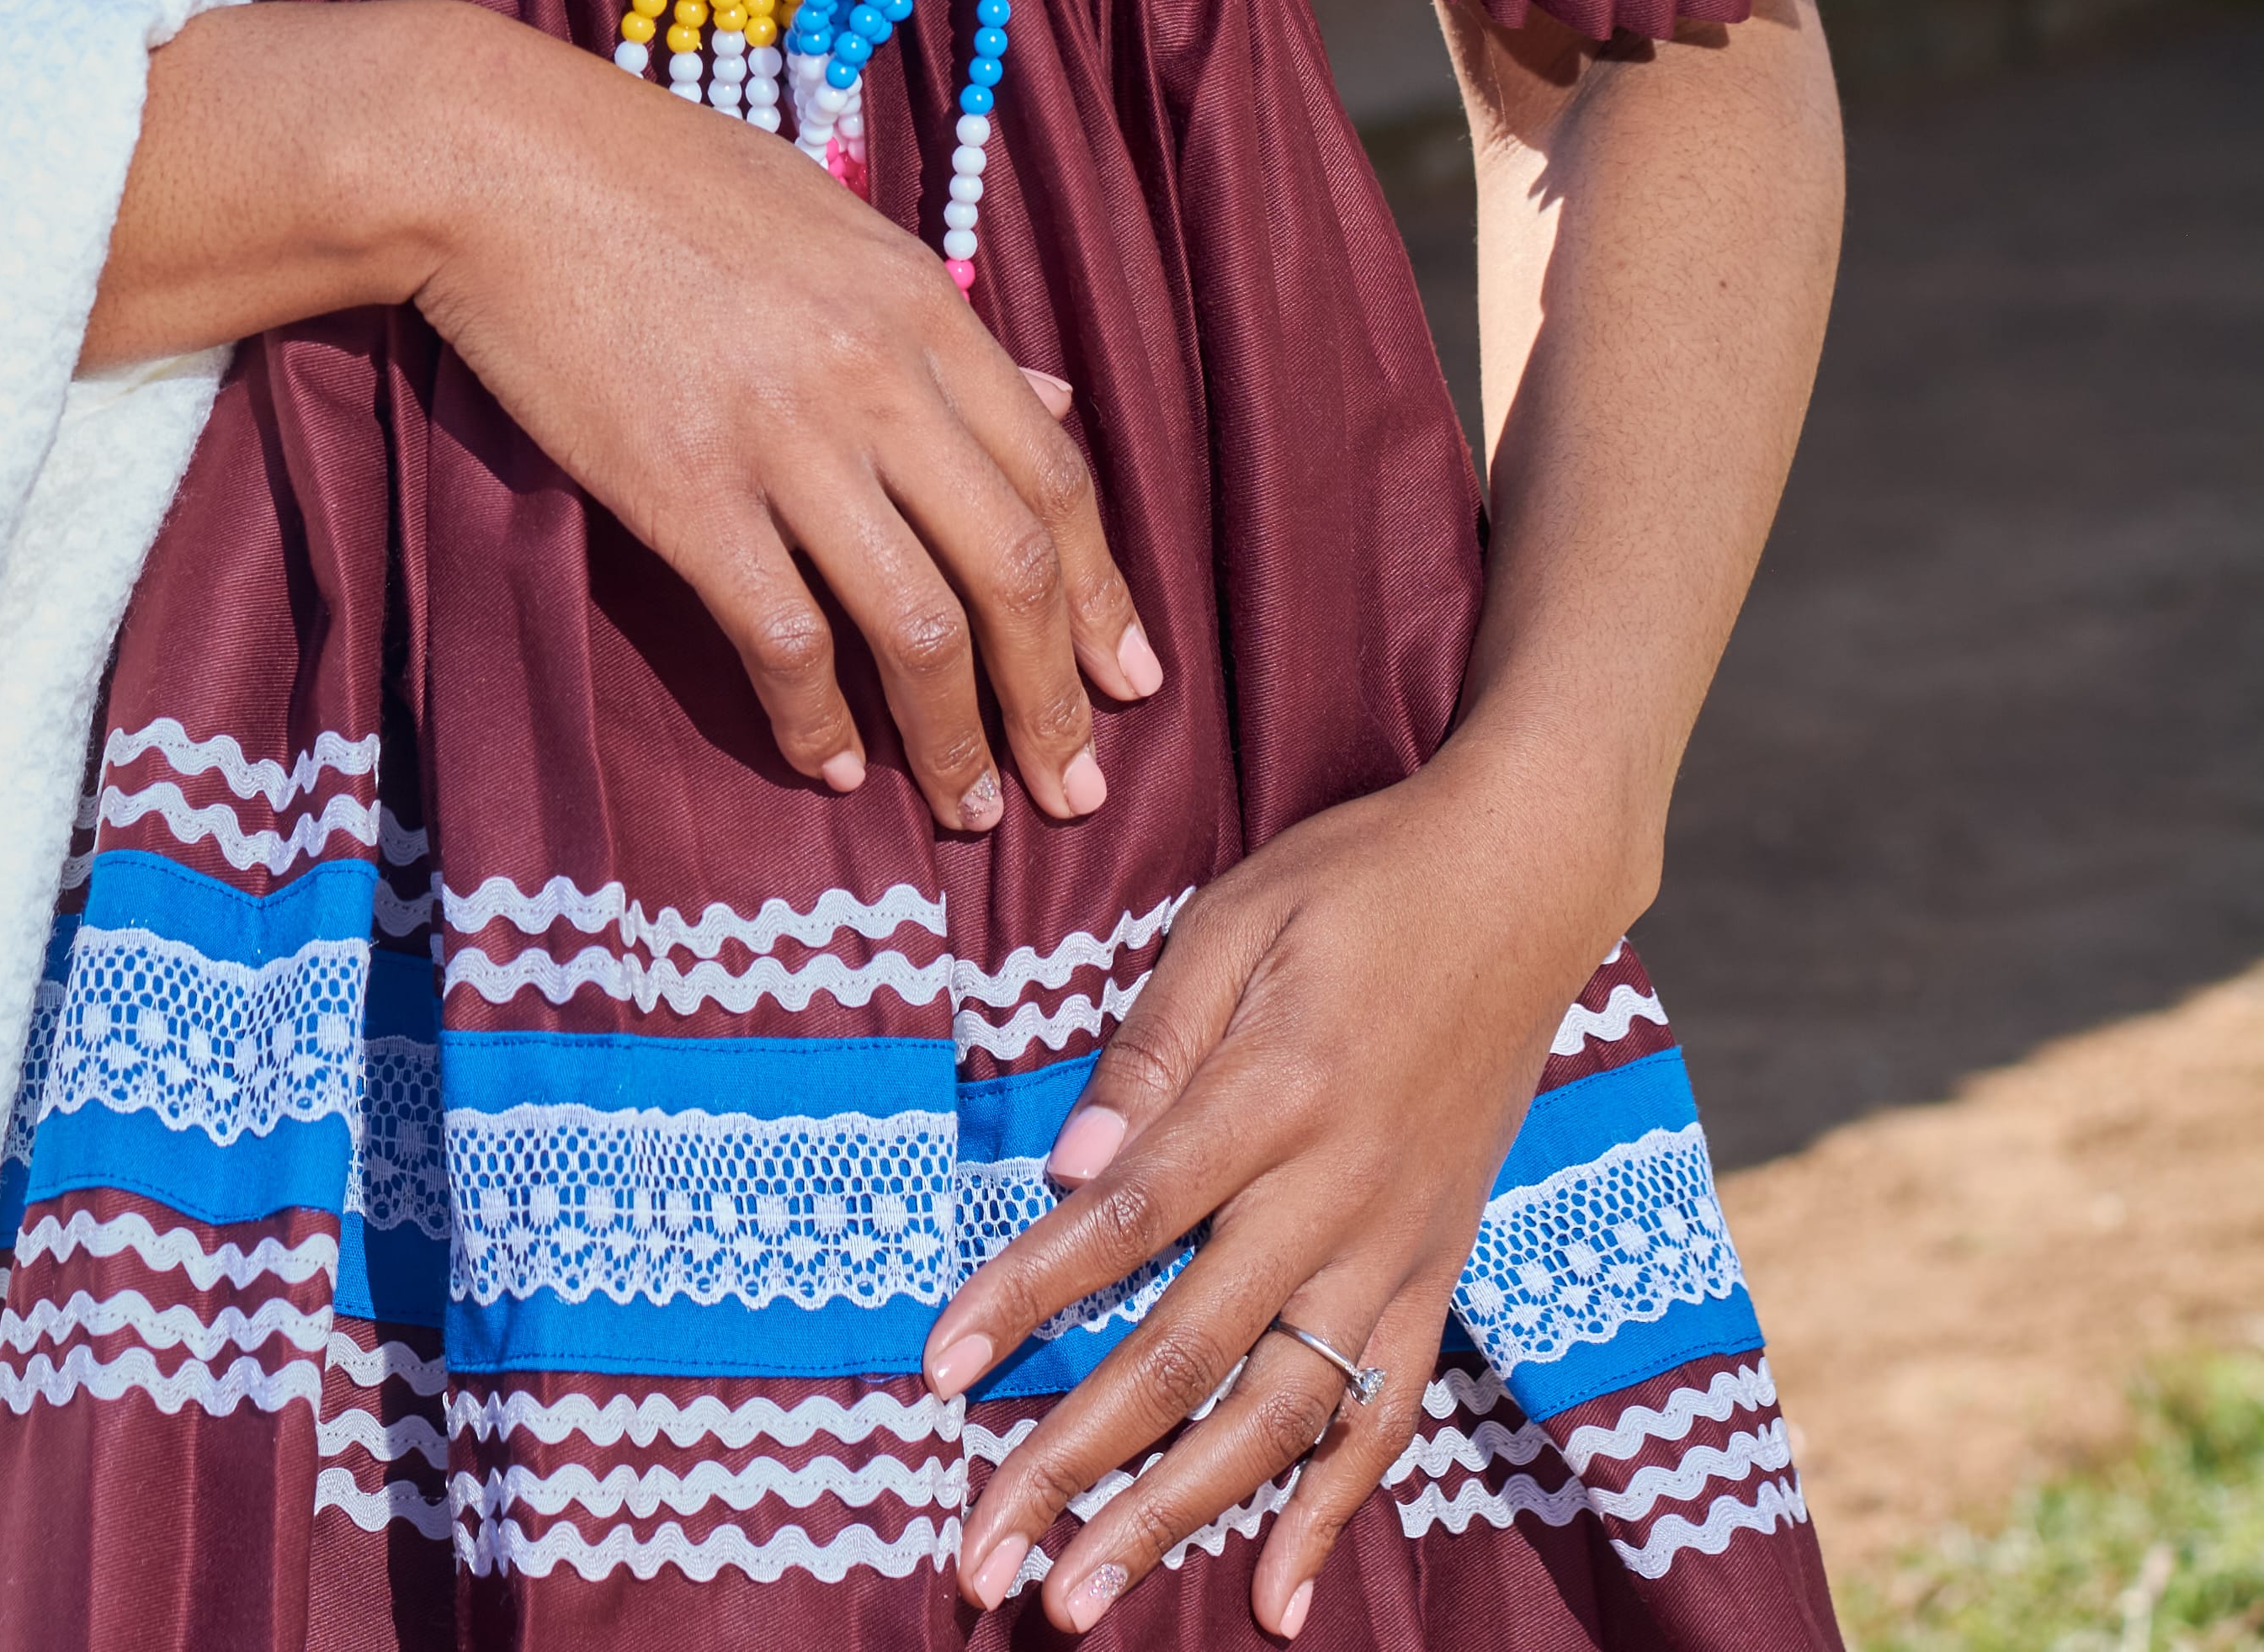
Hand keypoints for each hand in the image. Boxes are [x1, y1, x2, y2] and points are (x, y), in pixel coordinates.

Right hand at [408, 14, 1161, 832]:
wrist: (505, 161)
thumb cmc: (665, 177)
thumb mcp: (835, 226)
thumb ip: (943, 326)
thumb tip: (1053, 400)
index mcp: (923, 306)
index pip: (1056, 476)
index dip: (1102, 594)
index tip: (1129, 680)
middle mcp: (877, 377)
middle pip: (1011, 569)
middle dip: (1053, 698)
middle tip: (1072, 786)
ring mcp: (784, 438)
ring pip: (919, 626)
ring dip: (955, 739)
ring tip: (970, 806)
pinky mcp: (686, 492)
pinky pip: (784, 637)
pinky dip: (815, 717)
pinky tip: (827, 760)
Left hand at [923, 755, 1620, 1627]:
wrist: (1524, 883)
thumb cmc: (1357, 883)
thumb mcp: (1235, 918)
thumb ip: (1151, 1046)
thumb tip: (1065, 1163)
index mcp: (1274, 1091)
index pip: (1126, 1218)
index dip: (1028, 1295)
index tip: (940, 1366)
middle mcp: (1337, 1192)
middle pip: (1186, 1352)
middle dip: (1074, 1462)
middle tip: (985, 1555)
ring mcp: (1396, 1247)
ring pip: (1277, 1415)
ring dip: (1175, 1516)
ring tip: (1084, 1599)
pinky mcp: (1436, 1273)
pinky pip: (1382, 1415)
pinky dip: (1330, 1514)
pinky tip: (1273, 1597)